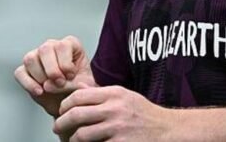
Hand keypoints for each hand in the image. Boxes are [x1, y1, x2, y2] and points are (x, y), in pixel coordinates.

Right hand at [14, 36, 95, 116]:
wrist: (70, 102)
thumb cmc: (79, 89)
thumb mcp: (83, 86)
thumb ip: (73, 84)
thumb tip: (53, 84)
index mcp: (69, 44)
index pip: (62, 46)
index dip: (66, 63)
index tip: (71, 76)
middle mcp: (51, 47)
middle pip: (45, 49)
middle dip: (52, 70)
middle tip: (60, 83)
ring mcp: (36, 56)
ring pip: (30, 59)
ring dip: (41, 76)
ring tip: (50, 88)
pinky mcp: (25, 70)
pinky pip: (20, 73)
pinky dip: (28, 84)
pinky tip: (39, 92)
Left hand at [54, 86, 171, 140]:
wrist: (167, 129)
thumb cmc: (144, 113)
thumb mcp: (124, 95)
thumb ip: (101, 93)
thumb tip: (78, 89)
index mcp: (113, 94)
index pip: (79, 96)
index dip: (65, 104)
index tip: (61, 111)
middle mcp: (115, 109)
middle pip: (76, 114)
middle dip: (61, 122)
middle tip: (57, 127)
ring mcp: (118, 128)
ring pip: (82, 134)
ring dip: (71, 139)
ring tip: (70, 140)